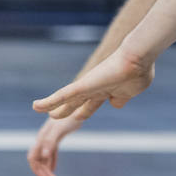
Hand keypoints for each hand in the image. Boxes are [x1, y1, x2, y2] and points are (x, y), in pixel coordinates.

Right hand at [27, 115, 82, 175]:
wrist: (77, 102)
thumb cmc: (68, 116)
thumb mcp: (60, 129)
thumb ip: (50, 140)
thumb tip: (43, 155)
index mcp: (42, 138)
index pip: (33, 158)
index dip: (38, 171)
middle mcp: (43, 139)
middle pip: (37, 160)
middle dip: (43, 173)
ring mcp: (49, 139)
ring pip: (43, 158)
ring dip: (46, 170)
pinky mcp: (56, 138)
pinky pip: (50, 154)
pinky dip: (51, 163)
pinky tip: (54, 170)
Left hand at [31, 47, 153, 120]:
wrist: (138, 59)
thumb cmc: (139, 72)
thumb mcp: (132, 91)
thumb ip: (122, 98)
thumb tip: (114, 103)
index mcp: (109, 91)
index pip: (93, 103)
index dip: (85, 111)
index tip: (79, 117)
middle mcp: (96, 88)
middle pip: (77, 102)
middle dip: (66, 110)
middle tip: (54, 115)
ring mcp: (88, 86)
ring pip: (66, 99)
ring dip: (53, 106)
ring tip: (38, 108)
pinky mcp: (82, 85)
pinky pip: (61, 96)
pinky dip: (48, 102)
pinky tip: (36, 106)